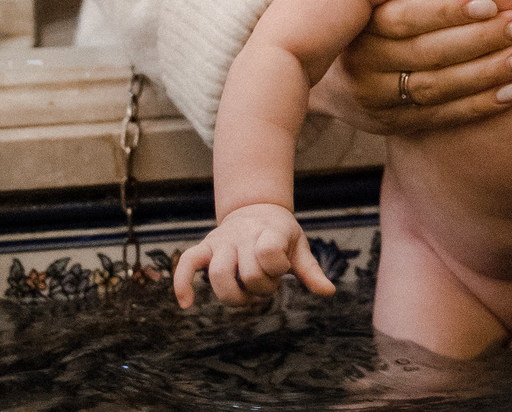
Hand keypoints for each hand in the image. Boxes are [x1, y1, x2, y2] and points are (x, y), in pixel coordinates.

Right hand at [174, 203, 335, 307]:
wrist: (256, 207)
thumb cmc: (281, 233)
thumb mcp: (299, 246)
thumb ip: (310, 270)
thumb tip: (328, 291)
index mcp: (270, 230)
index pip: (270, 254)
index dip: (278, 269)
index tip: (284, 268)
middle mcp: (244, 234)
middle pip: (249, 274)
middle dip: (262, 288)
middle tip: (268, 281)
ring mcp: (222, 241)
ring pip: (220, 274)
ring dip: (235, 295)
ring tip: (246, 293)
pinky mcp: (205, 248)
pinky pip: (188, 262)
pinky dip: (182, 283)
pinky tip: (186, 304)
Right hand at [308, 0, 511, 135]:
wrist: (333, 65)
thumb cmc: (375, 0)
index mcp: (358, 18)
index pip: (403, 17)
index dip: (446, 10)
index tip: (490, 1)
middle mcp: (360, 60)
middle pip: (425, 54)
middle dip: (481, 39)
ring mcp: (373, 96)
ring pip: (435, 88)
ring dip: (487, 73)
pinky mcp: (390, 123)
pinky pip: (438, 117)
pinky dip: (477, 105)